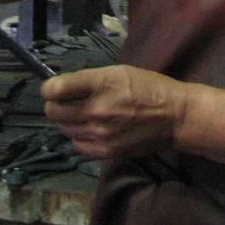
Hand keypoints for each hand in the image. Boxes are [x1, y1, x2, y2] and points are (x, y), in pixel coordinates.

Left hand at [42, 65, 188, 158]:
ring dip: (69, 122)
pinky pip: (77, 145)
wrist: (174, 116)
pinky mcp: (106, 151)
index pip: (55, 89)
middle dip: (56, 105)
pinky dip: (80, 138)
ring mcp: (100, 133)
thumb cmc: (148, 88)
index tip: (54, 89)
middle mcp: (97, 109)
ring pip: (64, 129)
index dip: (49, 88)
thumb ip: (90, 80)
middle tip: (68, 103)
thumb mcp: (119, 72)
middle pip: (53, 112)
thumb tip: (63, 88)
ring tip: (86, 115)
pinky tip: (93, 130)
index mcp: (101, 84)